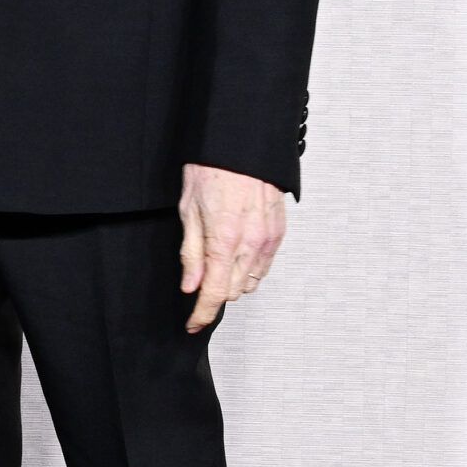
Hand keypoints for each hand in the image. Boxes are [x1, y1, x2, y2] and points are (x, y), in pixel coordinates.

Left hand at [178, 164, 285, 332]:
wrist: (240, 145)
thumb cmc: (212, 169)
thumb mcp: (188, 210)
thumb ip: (191, 253)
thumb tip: (191, 285)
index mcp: (224, 239)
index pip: (215, 293)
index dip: (202, 313)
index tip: (193, 322)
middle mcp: (250, 243)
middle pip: (234, 291)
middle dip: (215, 293)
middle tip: (200, 282)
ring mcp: (268, 238)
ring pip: (252, 282)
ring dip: (234, 282)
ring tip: (218, 266)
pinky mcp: (278, 232)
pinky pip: (265, 265)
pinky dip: (251, 269)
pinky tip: (238, 256)